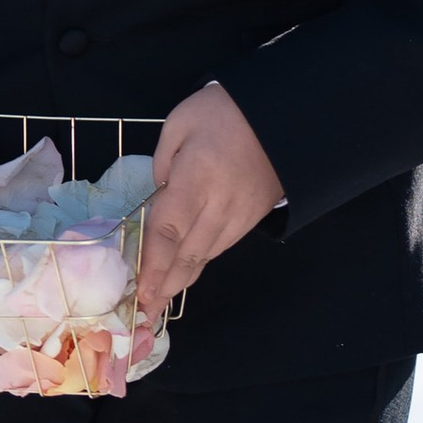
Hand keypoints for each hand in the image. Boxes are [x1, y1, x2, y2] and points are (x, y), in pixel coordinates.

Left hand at [134, 82, 284, 319]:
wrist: (282, 116)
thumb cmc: (225, 112)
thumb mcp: (180, 123)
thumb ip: (163, 163)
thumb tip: (158, 194)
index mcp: (196, 179)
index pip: (168, 229)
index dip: (153, 263)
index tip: (140, 288)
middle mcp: (219, 204)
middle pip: (188, 253)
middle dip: (165, 285)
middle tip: (145, 310)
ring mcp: (239, 215)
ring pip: (206, 254)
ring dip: (183, 279)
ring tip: (160, 299)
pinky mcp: (252, 217)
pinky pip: (221, 245)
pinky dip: (201, 262)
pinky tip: (186, 271)